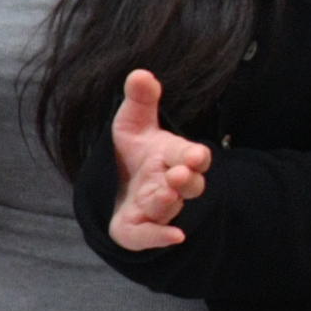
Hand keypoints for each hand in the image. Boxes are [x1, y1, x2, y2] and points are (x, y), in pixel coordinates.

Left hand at [106, 67, 210, 249]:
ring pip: (169, 208)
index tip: (195, 155)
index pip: (192, 156)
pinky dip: (161, 236)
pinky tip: (173, 237)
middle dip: (186, 180)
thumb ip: (140, 100)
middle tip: (179, 174)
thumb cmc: (132, 153)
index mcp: (174, 157)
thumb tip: (140, 74)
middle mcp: (171, 184)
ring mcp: (157, 207)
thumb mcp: (132, 123)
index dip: (194, 156)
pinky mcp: (139, 229)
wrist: (115, 187)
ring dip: (168, 202)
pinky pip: (151, 235)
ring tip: (163, 194)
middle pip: (189, 184)